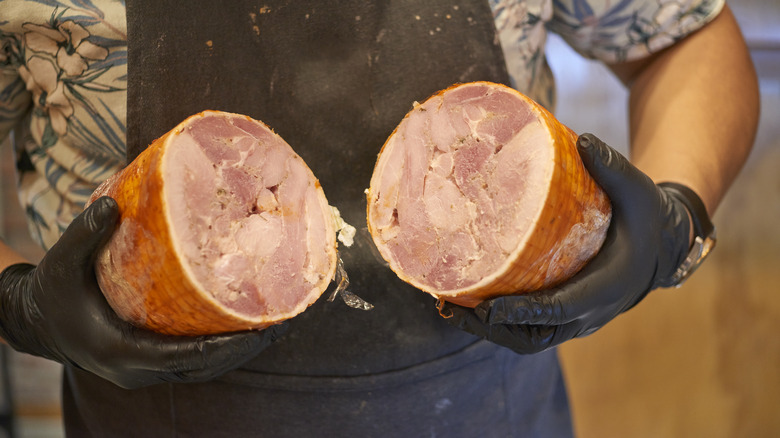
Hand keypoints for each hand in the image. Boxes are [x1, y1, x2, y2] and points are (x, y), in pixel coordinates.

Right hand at [0, 197, 285, 388]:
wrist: (36, 323)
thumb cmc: (53, 294)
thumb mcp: (62, 264)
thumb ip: (85, 235)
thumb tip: (113, 202)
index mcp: (123, 352)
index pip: (188, 356)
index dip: (228, 345)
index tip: (263, 328)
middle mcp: (140, 369)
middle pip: (207, 367)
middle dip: (248, 347)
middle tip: (286, 321)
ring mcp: (148, 369)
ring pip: (205, 368)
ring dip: (242, 349)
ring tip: (279, 322)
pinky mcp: (153, 361)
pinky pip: (197, 361)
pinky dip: (224, 346)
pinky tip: (249, 324)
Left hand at [442, 133, 693, 353]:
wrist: (662, 248)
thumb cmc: (646, 220)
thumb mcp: (638, 192)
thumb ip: (613, 169)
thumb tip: (584, 141)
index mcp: (605, 287)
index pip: (557, 308)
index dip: (521, 311)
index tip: (486, 308)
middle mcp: (588, 312)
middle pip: (534, 335)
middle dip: (494, 327)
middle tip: (455, 308)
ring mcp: (577, 320)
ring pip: (530, 338)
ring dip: (492, 329)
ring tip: (453, 309)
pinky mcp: (567, 316)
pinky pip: (532, 330)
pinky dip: (503, 324)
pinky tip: (473, 304)